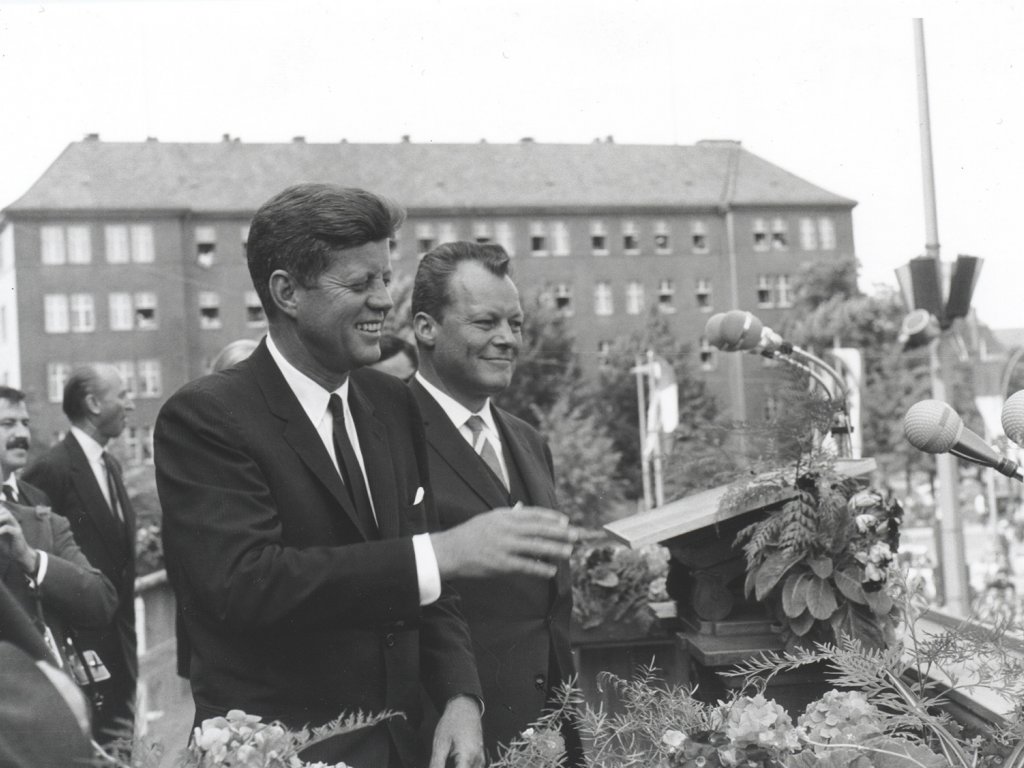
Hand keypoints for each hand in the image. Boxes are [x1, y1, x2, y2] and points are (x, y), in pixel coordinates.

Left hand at [0, 505, 38, 573]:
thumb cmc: (7, 545)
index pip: (1, 509)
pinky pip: (9, 528)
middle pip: (4, 509)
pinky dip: (1, 530)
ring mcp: (16, 526)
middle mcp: (11, 521)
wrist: (18, 554)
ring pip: (8, 515)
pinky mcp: (18, 533)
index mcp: (5, 520)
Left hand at [429, 695, 483, 767]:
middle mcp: (478, 762)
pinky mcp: (479, 760)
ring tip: (446, 760)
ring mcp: (480, 761)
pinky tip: (451, 762)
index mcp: (467, 758)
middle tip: (440, 763)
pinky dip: (460, 767)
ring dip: (456, 767)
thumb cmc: (452, 722)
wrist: (465, 708)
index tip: (438, 767)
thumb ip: (436, 765)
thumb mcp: (440, 744)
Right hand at [432, 504, 573, 579]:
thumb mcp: (490, 518)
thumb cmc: (471, 534)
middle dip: (560, 532)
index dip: (551, 517)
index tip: (565, 520)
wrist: (450, 551)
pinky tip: (551, 571)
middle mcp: (506, 529)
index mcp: (504, 516)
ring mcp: (504, 546)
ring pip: (535, 547)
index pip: (533, 514)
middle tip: (576, 534)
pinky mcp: (501, 564)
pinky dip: (540, 568)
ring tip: (569, 551)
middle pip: (539, 529)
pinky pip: (525, 566)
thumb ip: (509, 515)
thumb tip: (524, 509)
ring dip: (555, 549)